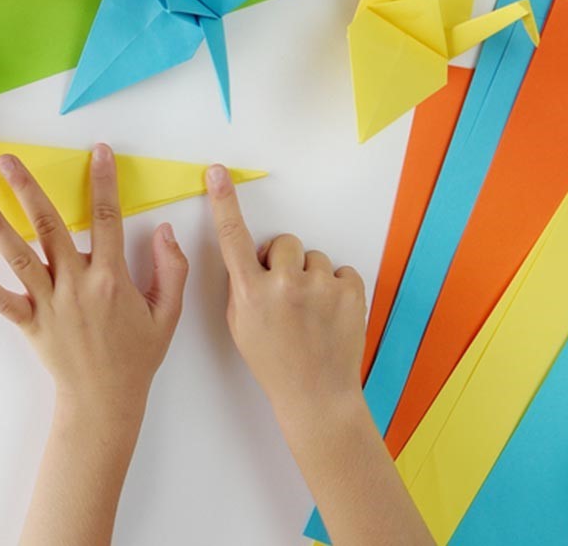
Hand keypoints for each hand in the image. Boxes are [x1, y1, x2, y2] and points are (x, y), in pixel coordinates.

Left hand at [0, 143, 189, 545]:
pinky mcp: (32, 325)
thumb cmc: (137, 356)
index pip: (107, 218)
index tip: (97, 151)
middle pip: (51, 227)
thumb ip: (171, 269)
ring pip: (22, 259)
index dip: (103, 182)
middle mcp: (78, 284)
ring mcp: (51, 305)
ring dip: (0, 229)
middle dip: (28, 190)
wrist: (107, 400)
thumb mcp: (167, 313)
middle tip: (7, 161)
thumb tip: (164, 230)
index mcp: (112, 277)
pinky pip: (5, 304)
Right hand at [205, 165, 434, 544]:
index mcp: (250, 293)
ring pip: (313, 257)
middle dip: (285, 261)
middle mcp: (284, 285)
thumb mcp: (240, 325)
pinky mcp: (349, 292)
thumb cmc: (274, 362)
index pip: (232, 237)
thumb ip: (243, 287)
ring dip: (311, 277)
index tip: (218, 172)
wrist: (316, 395)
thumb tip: (256, 261)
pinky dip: (336, 288)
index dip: (223, 201)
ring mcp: (319, 288)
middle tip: (286, 294)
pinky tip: (330, 314)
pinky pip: (341, 271)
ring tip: (311, 311)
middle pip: (284, 243)